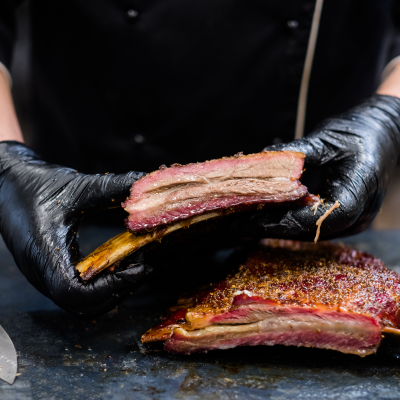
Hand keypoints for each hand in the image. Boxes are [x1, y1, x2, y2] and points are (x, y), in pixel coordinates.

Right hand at [0, 141, 149, 317]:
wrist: (5, 184)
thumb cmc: (34, 185)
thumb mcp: (75, 186)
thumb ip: (111, 188)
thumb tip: (143, 186)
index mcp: (43, 255)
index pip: (75, 293)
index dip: (111, 287)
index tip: (138, 268)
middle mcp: (42, 273)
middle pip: (83, 306)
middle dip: (118, 291)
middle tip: (143, 268)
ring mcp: (45, 275)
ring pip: (81, 303)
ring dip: (112, 290)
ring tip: (134, 264)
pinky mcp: (50, 271)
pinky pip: (78, 291)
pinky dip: (102, 283)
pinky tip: (117, 261)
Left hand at [233, 95, 399, 240]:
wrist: (390, 129)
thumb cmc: (363, 131)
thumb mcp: (328, 137)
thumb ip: (297, 152)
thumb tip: (262, 159)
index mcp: (355, 196)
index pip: (306, 220)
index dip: (271, 223)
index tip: (242, 221)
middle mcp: (355, 217)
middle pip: (302, 231)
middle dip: (265, 227)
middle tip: (231, 224)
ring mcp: (351, 220)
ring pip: (305, 231)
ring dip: (273, 225)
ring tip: (241, 220)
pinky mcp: (343, 216)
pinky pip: (310, 223)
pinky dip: (286, 218)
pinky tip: (264, 213)